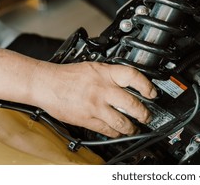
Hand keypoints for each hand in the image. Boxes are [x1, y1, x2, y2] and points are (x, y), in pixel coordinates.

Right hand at [32, 61, 156, 137]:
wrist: (47, 84)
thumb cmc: (68, 75)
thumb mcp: (94, 67)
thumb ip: (111, 74)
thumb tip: (128, 81)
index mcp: (106, 74)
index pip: (133, 77)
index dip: (146, 86)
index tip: (152, 93)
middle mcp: (103, 89)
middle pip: (132, 104)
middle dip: (144, 113)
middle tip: (147, 116)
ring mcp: (95, 105)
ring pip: (121, 121)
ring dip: (131, 127)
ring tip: (135, 128)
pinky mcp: (87, 119)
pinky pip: (106, 129)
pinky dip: (115, 132)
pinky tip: (118, 132)